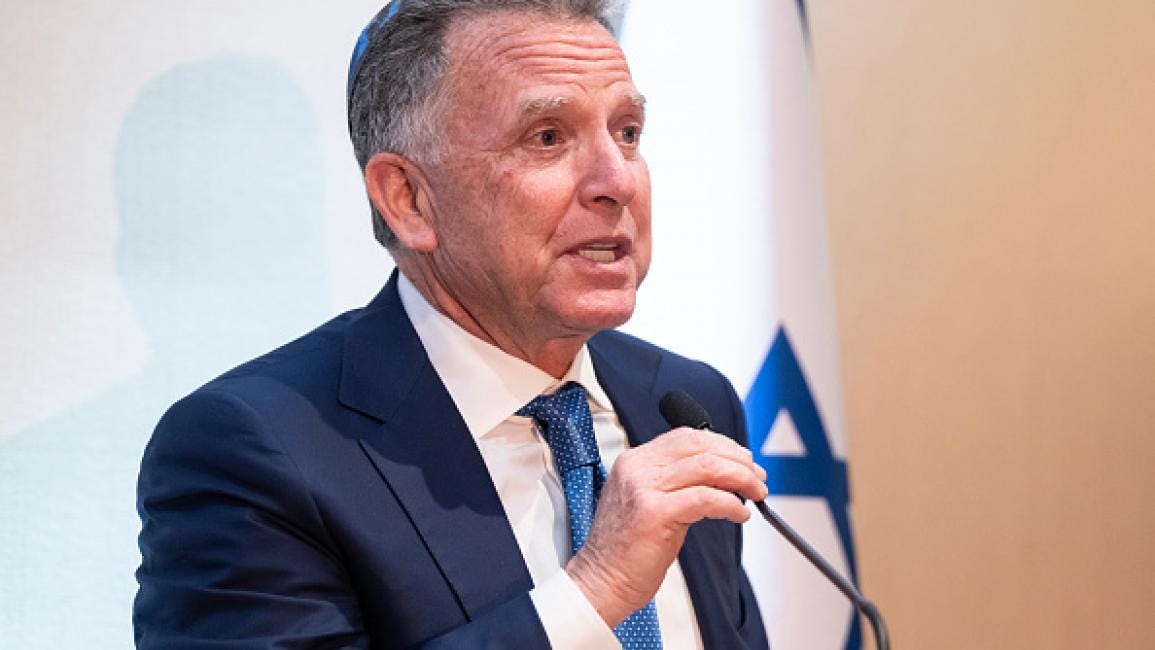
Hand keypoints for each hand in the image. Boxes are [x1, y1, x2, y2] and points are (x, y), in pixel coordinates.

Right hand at [565, 427, 767, 625]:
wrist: (602, 581)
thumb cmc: (626, 549)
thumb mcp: (646, 501)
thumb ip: (673, 482)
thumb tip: (719, 475)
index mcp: (633, 461)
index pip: (685, 437)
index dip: (721, 444)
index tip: (742, 459)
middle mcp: (637, 468)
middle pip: (699, 446)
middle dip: (737, 459)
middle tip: (757, 476)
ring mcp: (644, 488)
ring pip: (707, 467)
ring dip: (741, 478)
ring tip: (755, 492)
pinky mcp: (656, 512)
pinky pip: (706, 498)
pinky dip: (731, 504)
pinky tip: (739, 513)